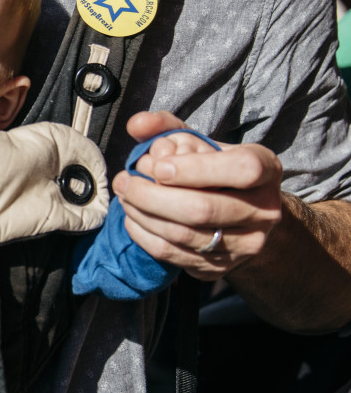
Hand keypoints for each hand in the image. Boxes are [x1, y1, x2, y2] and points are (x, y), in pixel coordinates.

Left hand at [113, 111, 282, 278]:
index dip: (196, 169)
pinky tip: (133, 218)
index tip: (159, 166)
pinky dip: (145, 236)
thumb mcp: (201, 143)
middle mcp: (264, 211)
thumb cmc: (217, 171)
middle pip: (203, 209)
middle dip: (153, 195)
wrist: (244, 217)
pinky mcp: (221, 267)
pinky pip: (174, 255)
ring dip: (144, 215)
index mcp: (266, 170)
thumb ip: (167, 128)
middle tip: (126, 182)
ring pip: (184, 234)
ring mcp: (245, 244)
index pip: (241, 170)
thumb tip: (137, 124)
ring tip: (125, 196)